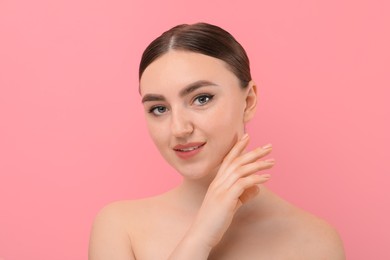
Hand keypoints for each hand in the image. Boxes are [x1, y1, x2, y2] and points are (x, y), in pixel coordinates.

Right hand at [189, 133, 274, 249]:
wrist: (201, 233)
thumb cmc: (214, 220)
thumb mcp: (230, 205)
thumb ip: (243, 195)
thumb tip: (257, 188)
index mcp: (217, 182)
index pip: (228, 159)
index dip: (238, 147)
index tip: (247, 136)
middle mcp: (218, 182)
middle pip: (237, 161)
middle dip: (254, 152)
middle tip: (269, 147)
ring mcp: (221, 189)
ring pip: (241, 169)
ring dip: (258, 164)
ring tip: (272, 162)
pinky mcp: (226, 198)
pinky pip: (243, 183)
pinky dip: (256, 179)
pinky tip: (266, 178)